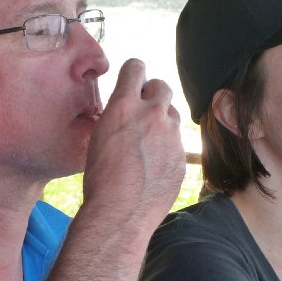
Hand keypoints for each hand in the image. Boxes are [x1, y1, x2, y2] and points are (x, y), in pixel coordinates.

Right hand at [81, 58, 185, 231]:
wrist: (120, 213)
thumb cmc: (99, 179)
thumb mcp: (99, 136)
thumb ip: (118, 115)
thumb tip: (127, 107)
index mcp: (123, 106)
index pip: (136, 67)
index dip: (134, 73)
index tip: (133, 82)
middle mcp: (151, 115)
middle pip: (162, 86)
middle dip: (153, 94)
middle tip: (144, 110)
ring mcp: (171, 136)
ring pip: (172, 115)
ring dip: (162, 122)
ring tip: (147, 144)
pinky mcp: (182, 157)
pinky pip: (177, 143)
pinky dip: (167, 149)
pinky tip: (153, 166)